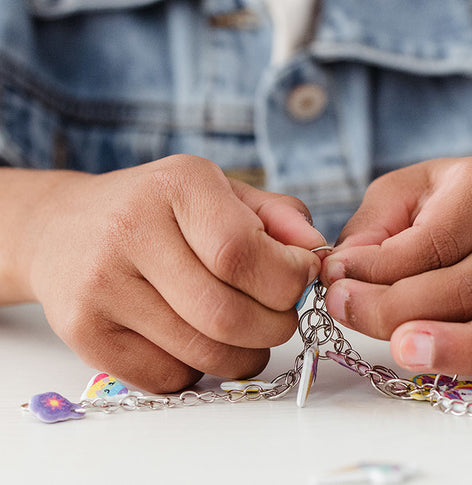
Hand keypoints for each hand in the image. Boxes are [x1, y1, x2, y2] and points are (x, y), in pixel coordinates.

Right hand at [25, 155, 325, 391]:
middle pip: (227, 313)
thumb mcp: (219, 190)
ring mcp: (102, 287)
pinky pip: (169, 378)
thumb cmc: (158, 208)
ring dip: (247, 355)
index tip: (303, 279)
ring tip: (251, 333)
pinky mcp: (85, 334)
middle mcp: (131, 231)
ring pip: (203, 353)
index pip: (243, 252)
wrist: (63, 228)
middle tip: (283, 315)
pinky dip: (203, 370)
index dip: (288, 278)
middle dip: (277, 325)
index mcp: (177, 186)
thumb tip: (316, 252)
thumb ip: (276, 215)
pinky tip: (202, 341)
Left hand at [320, 157, 471, 409]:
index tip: (335, 280)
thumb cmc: (437, 202)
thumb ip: (371, 230)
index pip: (435, 240)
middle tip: (345, 310)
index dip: (380, 267)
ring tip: (405, 352)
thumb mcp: (399, 194)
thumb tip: (344, 273)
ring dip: (459, 347)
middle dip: (397, 308)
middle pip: (467, 286)